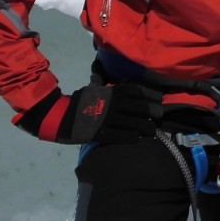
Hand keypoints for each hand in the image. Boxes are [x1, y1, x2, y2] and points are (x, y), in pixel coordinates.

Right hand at [15, 83, 162, 143]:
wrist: (59, 116)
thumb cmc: (79, 103)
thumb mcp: (94, 90)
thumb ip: (107, 87)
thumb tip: (118, 81)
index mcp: (109, 92)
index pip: (134, 91)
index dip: (148, 94)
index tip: (159, 98)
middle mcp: (110, 104)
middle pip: (136, 107)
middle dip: (151, 111)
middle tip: (161, 115)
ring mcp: (104, 119)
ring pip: (130, 122)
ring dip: (144, 127)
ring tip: (153, 131)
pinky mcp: (98, 133)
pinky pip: (117, 135)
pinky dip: (128, 137)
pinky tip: (137, 139)